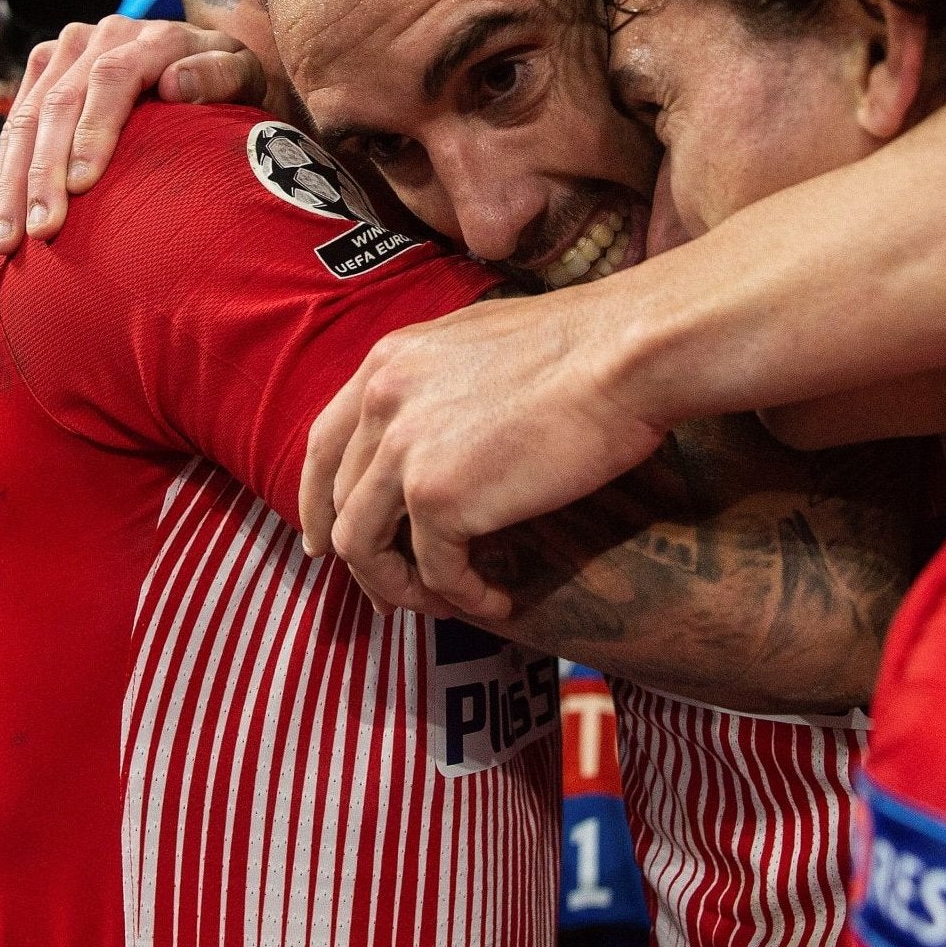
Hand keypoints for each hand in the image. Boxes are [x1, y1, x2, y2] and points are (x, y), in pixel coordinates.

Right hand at [0, 16, 264, 251]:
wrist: (202, 59)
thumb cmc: (226, 82)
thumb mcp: (245, 75)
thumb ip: (221, 74)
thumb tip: (176, 83)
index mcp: (154, 37)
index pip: (112, 78)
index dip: (92, 131)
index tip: (82, 185)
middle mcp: (103, 36)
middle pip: (59, 103)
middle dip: (43, 172)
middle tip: (41, 230)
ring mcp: (68, 51)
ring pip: (25, 117)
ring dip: (12, 182)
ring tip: (7, 238)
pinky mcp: (45, 69)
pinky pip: (15, 124)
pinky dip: (7, 173)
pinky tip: (2, 217)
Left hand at [307, 288, 670, 622]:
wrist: (625, 353)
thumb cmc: (585, 345)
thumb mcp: (484, 343)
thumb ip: (443, 382)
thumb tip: (446, 429)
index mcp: (388, 361)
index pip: (323, 444)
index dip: (319, 501)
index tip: (327, 540)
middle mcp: (382, 402)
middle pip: (341, 503)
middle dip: (362, 559)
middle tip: (393, 593)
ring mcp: (404, 451)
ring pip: (366, 548)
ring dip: (401, 587)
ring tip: (449, 602)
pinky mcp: (440, 497)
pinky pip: (435, 571)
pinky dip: (462, 597)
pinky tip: (497, 601)